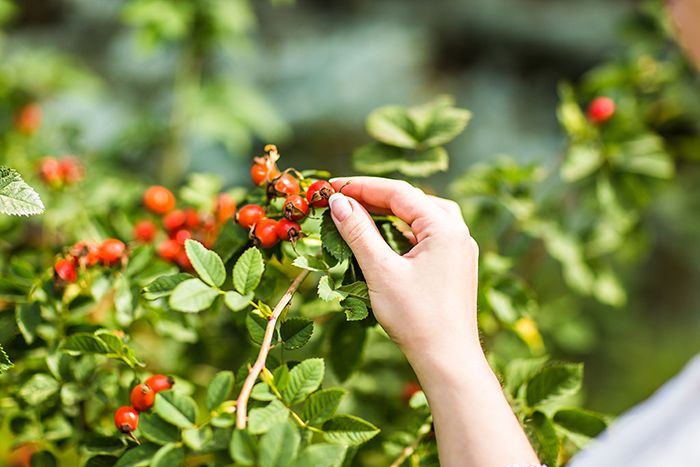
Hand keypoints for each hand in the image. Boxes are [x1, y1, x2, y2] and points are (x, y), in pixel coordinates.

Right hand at [328, 176, 538, 466]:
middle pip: (411, 200)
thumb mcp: (381, 271)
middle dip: (374, 197)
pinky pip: (426, 236)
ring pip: (420, 217)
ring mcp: (459, 249)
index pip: (398, 192)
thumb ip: (359, 232)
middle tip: (340, 198)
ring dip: (388, 213)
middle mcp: (457, 232)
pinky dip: (401, 232)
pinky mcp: (454, 265)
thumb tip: (338, 202)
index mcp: (445, 227)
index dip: (362, 186)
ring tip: (358, 212)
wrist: (448, 360)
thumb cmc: (416, 317)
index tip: (332, 186)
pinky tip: (382, 237)